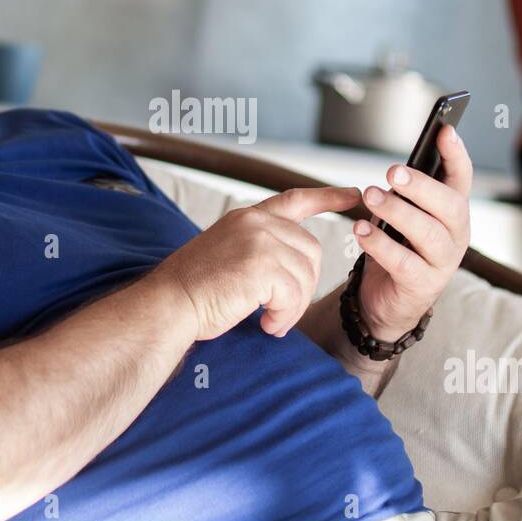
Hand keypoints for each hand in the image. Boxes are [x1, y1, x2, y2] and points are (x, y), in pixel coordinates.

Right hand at [154, 185, 361, 341]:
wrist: (168, 304)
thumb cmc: (194, 290)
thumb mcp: (228, 254)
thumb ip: (259, 249)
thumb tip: (294, 267)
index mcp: (247, 217)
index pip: (296, 199)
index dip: (327, 197)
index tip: (354, 196)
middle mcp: (256, 222)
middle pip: (311, 250)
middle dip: (305, 285)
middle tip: (281, 312)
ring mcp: (259, 241)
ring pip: (305, 276)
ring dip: (292, 307)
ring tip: (270, 322)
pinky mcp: (262, 266)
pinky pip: (294, 295)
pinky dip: (284, 317)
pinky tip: (265, 324)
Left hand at [352, 125, 472, 341]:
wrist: (386, 299)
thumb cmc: (396, 247)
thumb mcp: (401, 214)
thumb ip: (405, 194)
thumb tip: (397, 172)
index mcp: (452, 212)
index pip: (462, 178)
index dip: (457, 154)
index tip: (444, 130)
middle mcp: (456, 235)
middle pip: (450, 205)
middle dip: (421, 185)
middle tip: (391, 171)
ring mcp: (443, 263)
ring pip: (428, 234)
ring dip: (397, 211)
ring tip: (370, 196)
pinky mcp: (423, 286)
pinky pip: (403, 263)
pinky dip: (380, 244)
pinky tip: (360, 231)